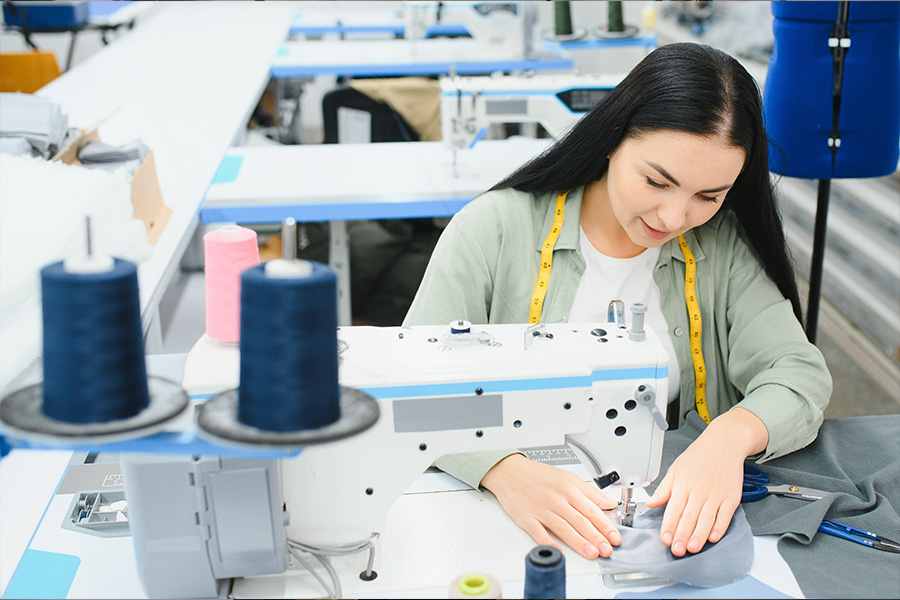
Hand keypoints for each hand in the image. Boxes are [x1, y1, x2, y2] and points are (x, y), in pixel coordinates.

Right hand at [480, 453, 620, 558]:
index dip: (605, 525)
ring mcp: (540, 509)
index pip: (591, 509)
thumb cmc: (538, 475)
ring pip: (563, 527)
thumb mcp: (567, 477)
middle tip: (607, 549)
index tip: (614, 537)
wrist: (509, 471)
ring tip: (592, 553)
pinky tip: (558, 550)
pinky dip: (548, 541)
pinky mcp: (526, 517)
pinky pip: (538, 532)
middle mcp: (556, 499)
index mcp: (568, 488)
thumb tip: (609, 503)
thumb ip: (590, 492)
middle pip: (579, 520)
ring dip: (579, 542)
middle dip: (596, 536)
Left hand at [646, 407, 767, 555]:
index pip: (673, 509)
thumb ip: (664, 489)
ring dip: (699, 535)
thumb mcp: (675, 469)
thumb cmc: (699, 455)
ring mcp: (716, 494)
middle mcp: (699, 490)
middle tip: (677, 550)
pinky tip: (714, 537)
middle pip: (689, 517)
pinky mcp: (731, 497)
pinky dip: (720, 527)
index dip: (669, 525)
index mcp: (683, 484)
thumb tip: (651, 503)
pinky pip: (725, 515)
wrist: (725, 442)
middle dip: (682, 535)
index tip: (665, 538)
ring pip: (706, 519)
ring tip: (692, 548)